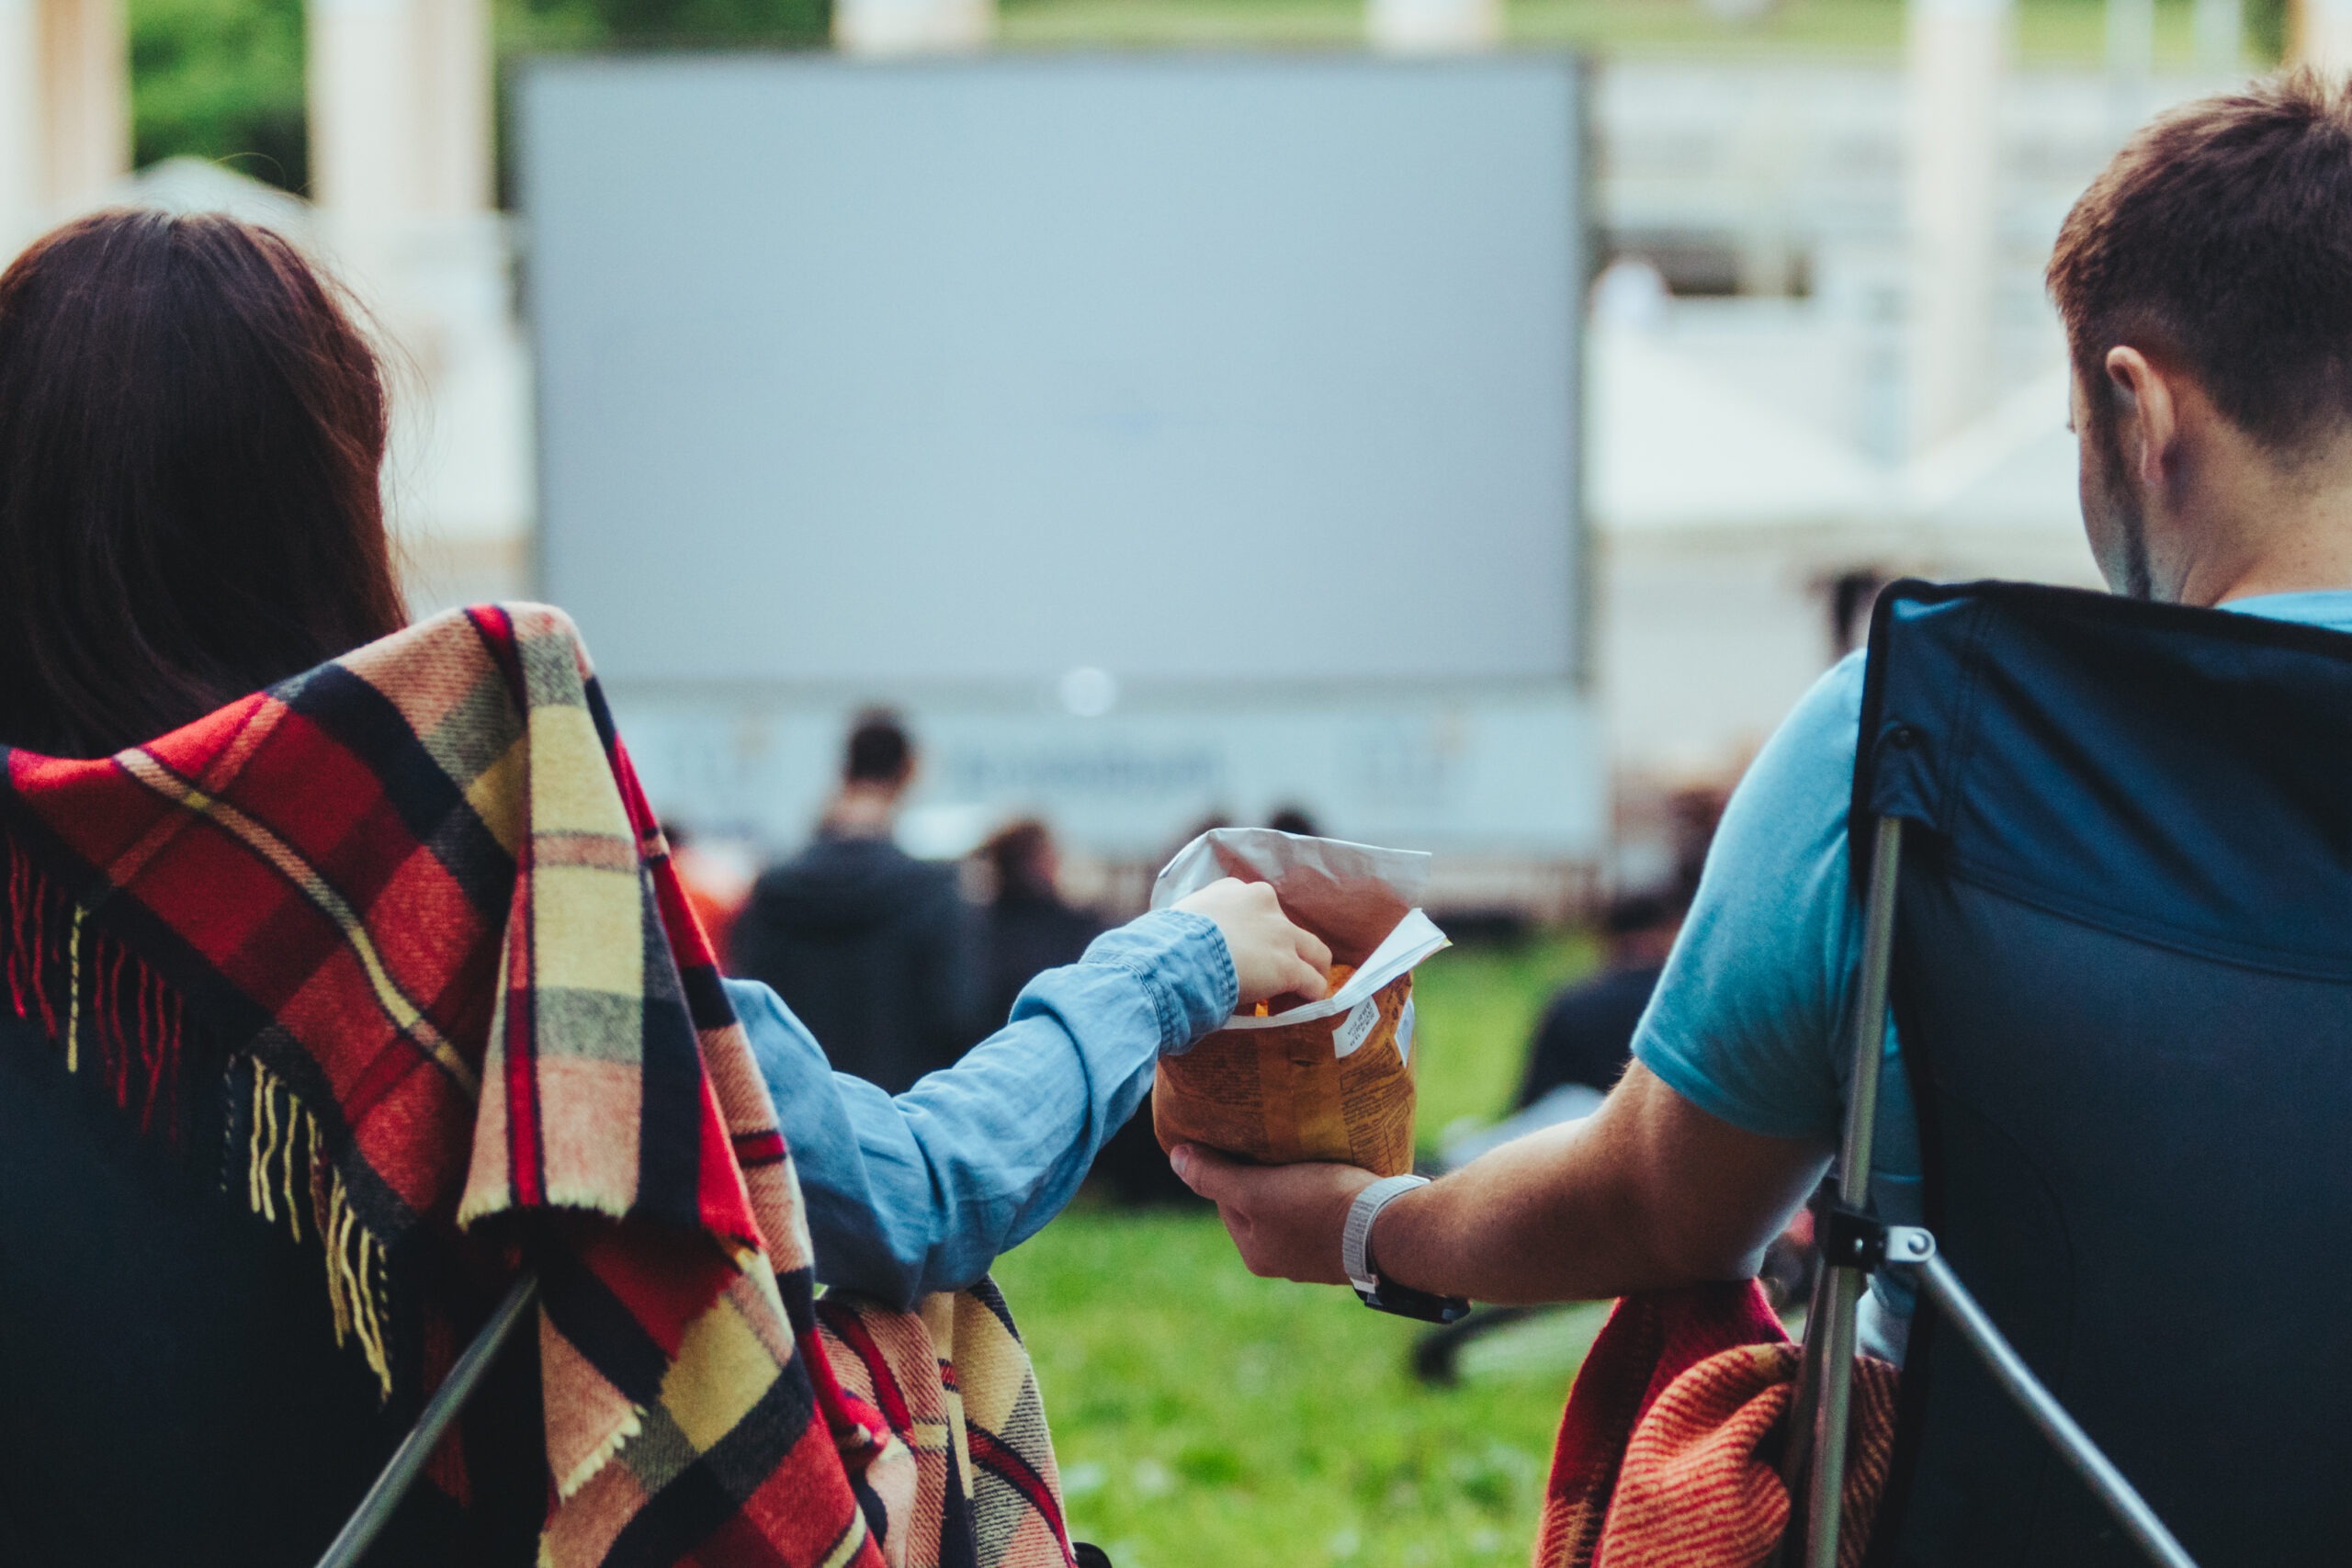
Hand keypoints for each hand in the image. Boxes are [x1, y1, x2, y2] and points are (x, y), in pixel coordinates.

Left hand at [1168, 1143, 1378, 1285]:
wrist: (1389, 1228)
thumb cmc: (1316, 1207)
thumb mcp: (1255, 1190)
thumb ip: (1213, 1176)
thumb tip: (1175, 1158)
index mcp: (1255, 1253)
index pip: (1227, 1198)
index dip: (1233, 1165)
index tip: (1247, 1138)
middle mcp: (1283, 1261)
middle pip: (1261, 1203)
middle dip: (1265, 1174)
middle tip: (1277, 1139)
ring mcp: (1318, 1255)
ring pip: (1294, 1205)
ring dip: (1296, 1180)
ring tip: (1306, 1150)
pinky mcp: (1348, 1242)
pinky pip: (1325, 1209)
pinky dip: (1325, 1190)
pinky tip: (1334, 1169)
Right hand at [1172, 877, 1333, 1008]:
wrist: (1173, 958)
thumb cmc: (1162, 944)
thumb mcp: (1177, 923)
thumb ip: (1191, 929)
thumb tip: (1184, 949)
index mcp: (1232, 890)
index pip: (1256, 907)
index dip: (1254, 935)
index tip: (1242, 956)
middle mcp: (1262, 902)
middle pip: (1287, 928)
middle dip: (1282, 951)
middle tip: (1268, 979)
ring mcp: (1280, 933)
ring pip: (1314, 953)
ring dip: (1307, 973)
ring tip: (1291, 996)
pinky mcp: (1288, 966)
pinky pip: (1313, 983)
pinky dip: (1309, 997)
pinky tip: (1296, 1010)